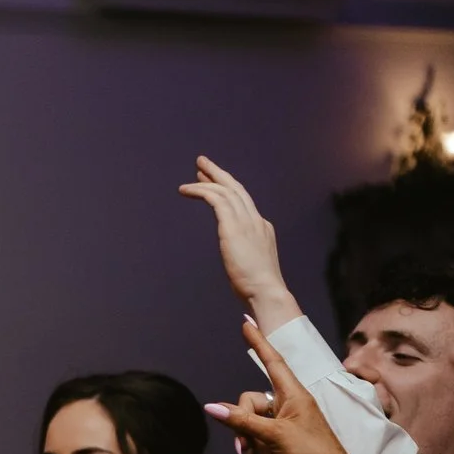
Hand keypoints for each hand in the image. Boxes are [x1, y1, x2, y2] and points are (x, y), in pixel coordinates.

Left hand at [178, 157, 301, 328]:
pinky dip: (201, 191)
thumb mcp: (251, 266)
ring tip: (193, 171)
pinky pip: (216, 200)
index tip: (212, 182)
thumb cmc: (258, 288)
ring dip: (208, 179)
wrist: (267, 290)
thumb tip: (238, 266)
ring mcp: (247, 222)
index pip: (243, 203)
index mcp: (261, 228)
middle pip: (237, 189)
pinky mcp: (233, 227)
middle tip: (203, 163)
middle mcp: (256, 221)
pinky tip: (186, 190)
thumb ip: (244, 258)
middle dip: (219, 174)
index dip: (227, 189)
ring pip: (226, 191)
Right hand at [208, 322, 354, 453]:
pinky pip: (258, 438)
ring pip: (251, 423)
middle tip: (246, 447)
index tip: (247, 320)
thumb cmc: (312, 452)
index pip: (272, 360)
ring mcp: (285, 420)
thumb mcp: (274, 436)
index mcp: (293, 394)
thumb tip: (211, 407)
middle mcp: (288, 403)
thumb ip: (241, 420)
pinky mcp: (282, 437)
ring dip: (250, 446)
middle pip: (250, 402)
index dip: (258, 340)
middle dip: (242, 426)